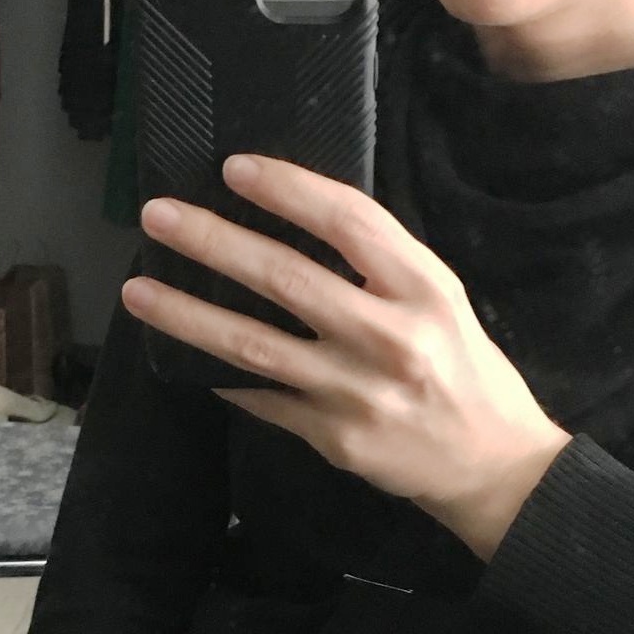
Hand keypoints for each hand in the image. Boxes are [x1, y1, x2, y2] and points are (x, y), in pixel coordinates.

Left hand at [120, 156, 570, 559]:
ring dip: (188, 314)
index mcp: (425, 288)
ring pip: (253, 343)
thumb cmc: (466, 367)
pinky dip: (221, 375)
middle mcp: (390, 335)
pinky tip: (185, 357)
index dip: (288, 189)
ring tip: (137, 291)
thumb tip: (297, 220)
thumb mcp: (442, 298)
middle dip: (213, 241)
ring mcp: (356, 391)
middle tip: (158, 215)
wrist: (495, 464)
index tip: (235, 169)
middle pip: (286, 277)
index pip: (348, 221)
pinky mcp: (334, 436)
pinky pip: (262, 398)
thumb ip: (382, 264)